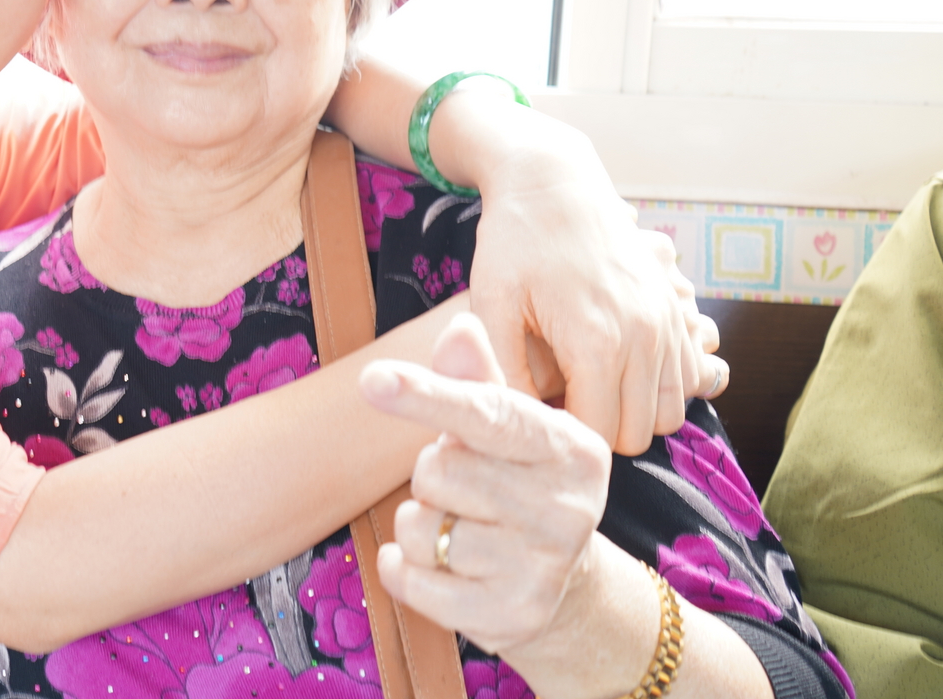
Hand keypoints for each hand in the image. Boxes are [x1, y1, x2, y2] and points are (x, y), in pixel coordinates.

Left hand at [361, 315, 771, 698]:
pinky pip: (412, 580)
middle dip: (432, 476)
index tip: (373, 380)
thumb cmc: (522, 484)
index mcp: (570, 447)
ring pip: (420, 528)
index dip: (425, 394)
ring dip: (420, 525)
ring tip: (462, 529)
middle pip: (438, 470)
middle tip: (467, 488)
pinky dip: (404, 569)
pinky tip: (440, 568)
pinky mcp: (510, 615)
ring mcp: (542, 567)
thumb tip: (461, 327)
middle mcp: (566, 507)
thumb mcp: (511, 430)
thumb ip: (477, 381)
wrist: (569, 587)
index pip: (486, 414)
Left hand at [458, 107, 725, 453]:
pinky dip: (655, 389)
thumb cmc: (514, 243)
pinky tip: (611, 371)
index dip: (558, 439)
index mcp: (597, 342)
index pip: (595, 437)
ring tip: (581, 390)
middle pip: (636, 434)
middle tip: (553, 405)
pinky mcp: (677, 313)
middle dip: (595, 432)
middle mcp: (646, 338)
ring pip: (667, 414)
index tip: (530, 419)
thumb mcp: (491, 306)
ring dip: (628, 414)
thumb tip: (513, 430)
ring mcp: (669, 324)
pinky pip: (687, 379)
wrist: (555, 183)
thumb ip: (503, 373)